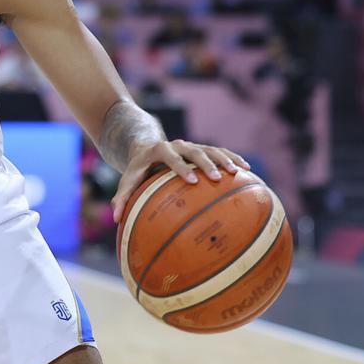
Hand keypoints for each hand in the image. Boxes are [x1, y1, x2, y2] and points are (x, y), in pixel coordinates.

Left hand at [111, 139, 249, 222]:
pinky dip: (233, 158)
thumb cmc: (138, 170)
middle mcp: (178, 145)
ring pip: (211, 149)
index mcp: (160, 150)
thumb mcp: (128, 180)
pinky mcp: (203, 149)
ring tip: (239, 172)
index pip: (170, 155)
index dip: (179, 166)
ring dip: (225, 159)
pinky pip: (221, 152)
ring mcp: (192, 146)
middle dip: (206, 163)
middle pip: (194, 150)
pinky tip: (248, 170)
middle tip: (217, 177)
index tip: (190, 180)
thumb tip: (115, 218)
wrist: (148, 148)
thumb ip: (122, 197)